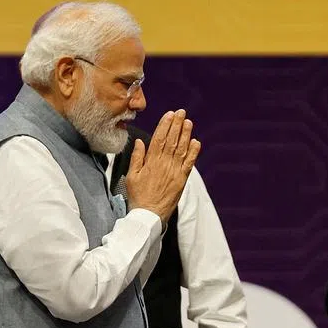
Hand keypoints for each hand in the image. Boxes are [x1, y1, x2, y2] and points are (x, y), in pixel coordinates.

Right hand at [125, 110, 201, 225]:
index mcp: (151, 162)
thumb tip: (140, 141)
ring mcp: (174, 171)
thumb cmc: (138, 196)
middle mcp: (164, 164)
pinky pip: (189, 163)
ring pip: (182, 149)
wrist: (149, 215)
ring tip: (188, 122)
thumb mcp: (131, 176)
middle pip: (172, 140)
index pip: (159, 138)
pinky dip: (193, 152)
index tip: (169, 114)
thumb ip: (137, 158)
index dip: (165, 125)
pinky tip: (196, 142)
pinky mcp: (182, 180)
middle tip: (181, 112)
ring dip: (186, 134)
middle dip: (177, 124)